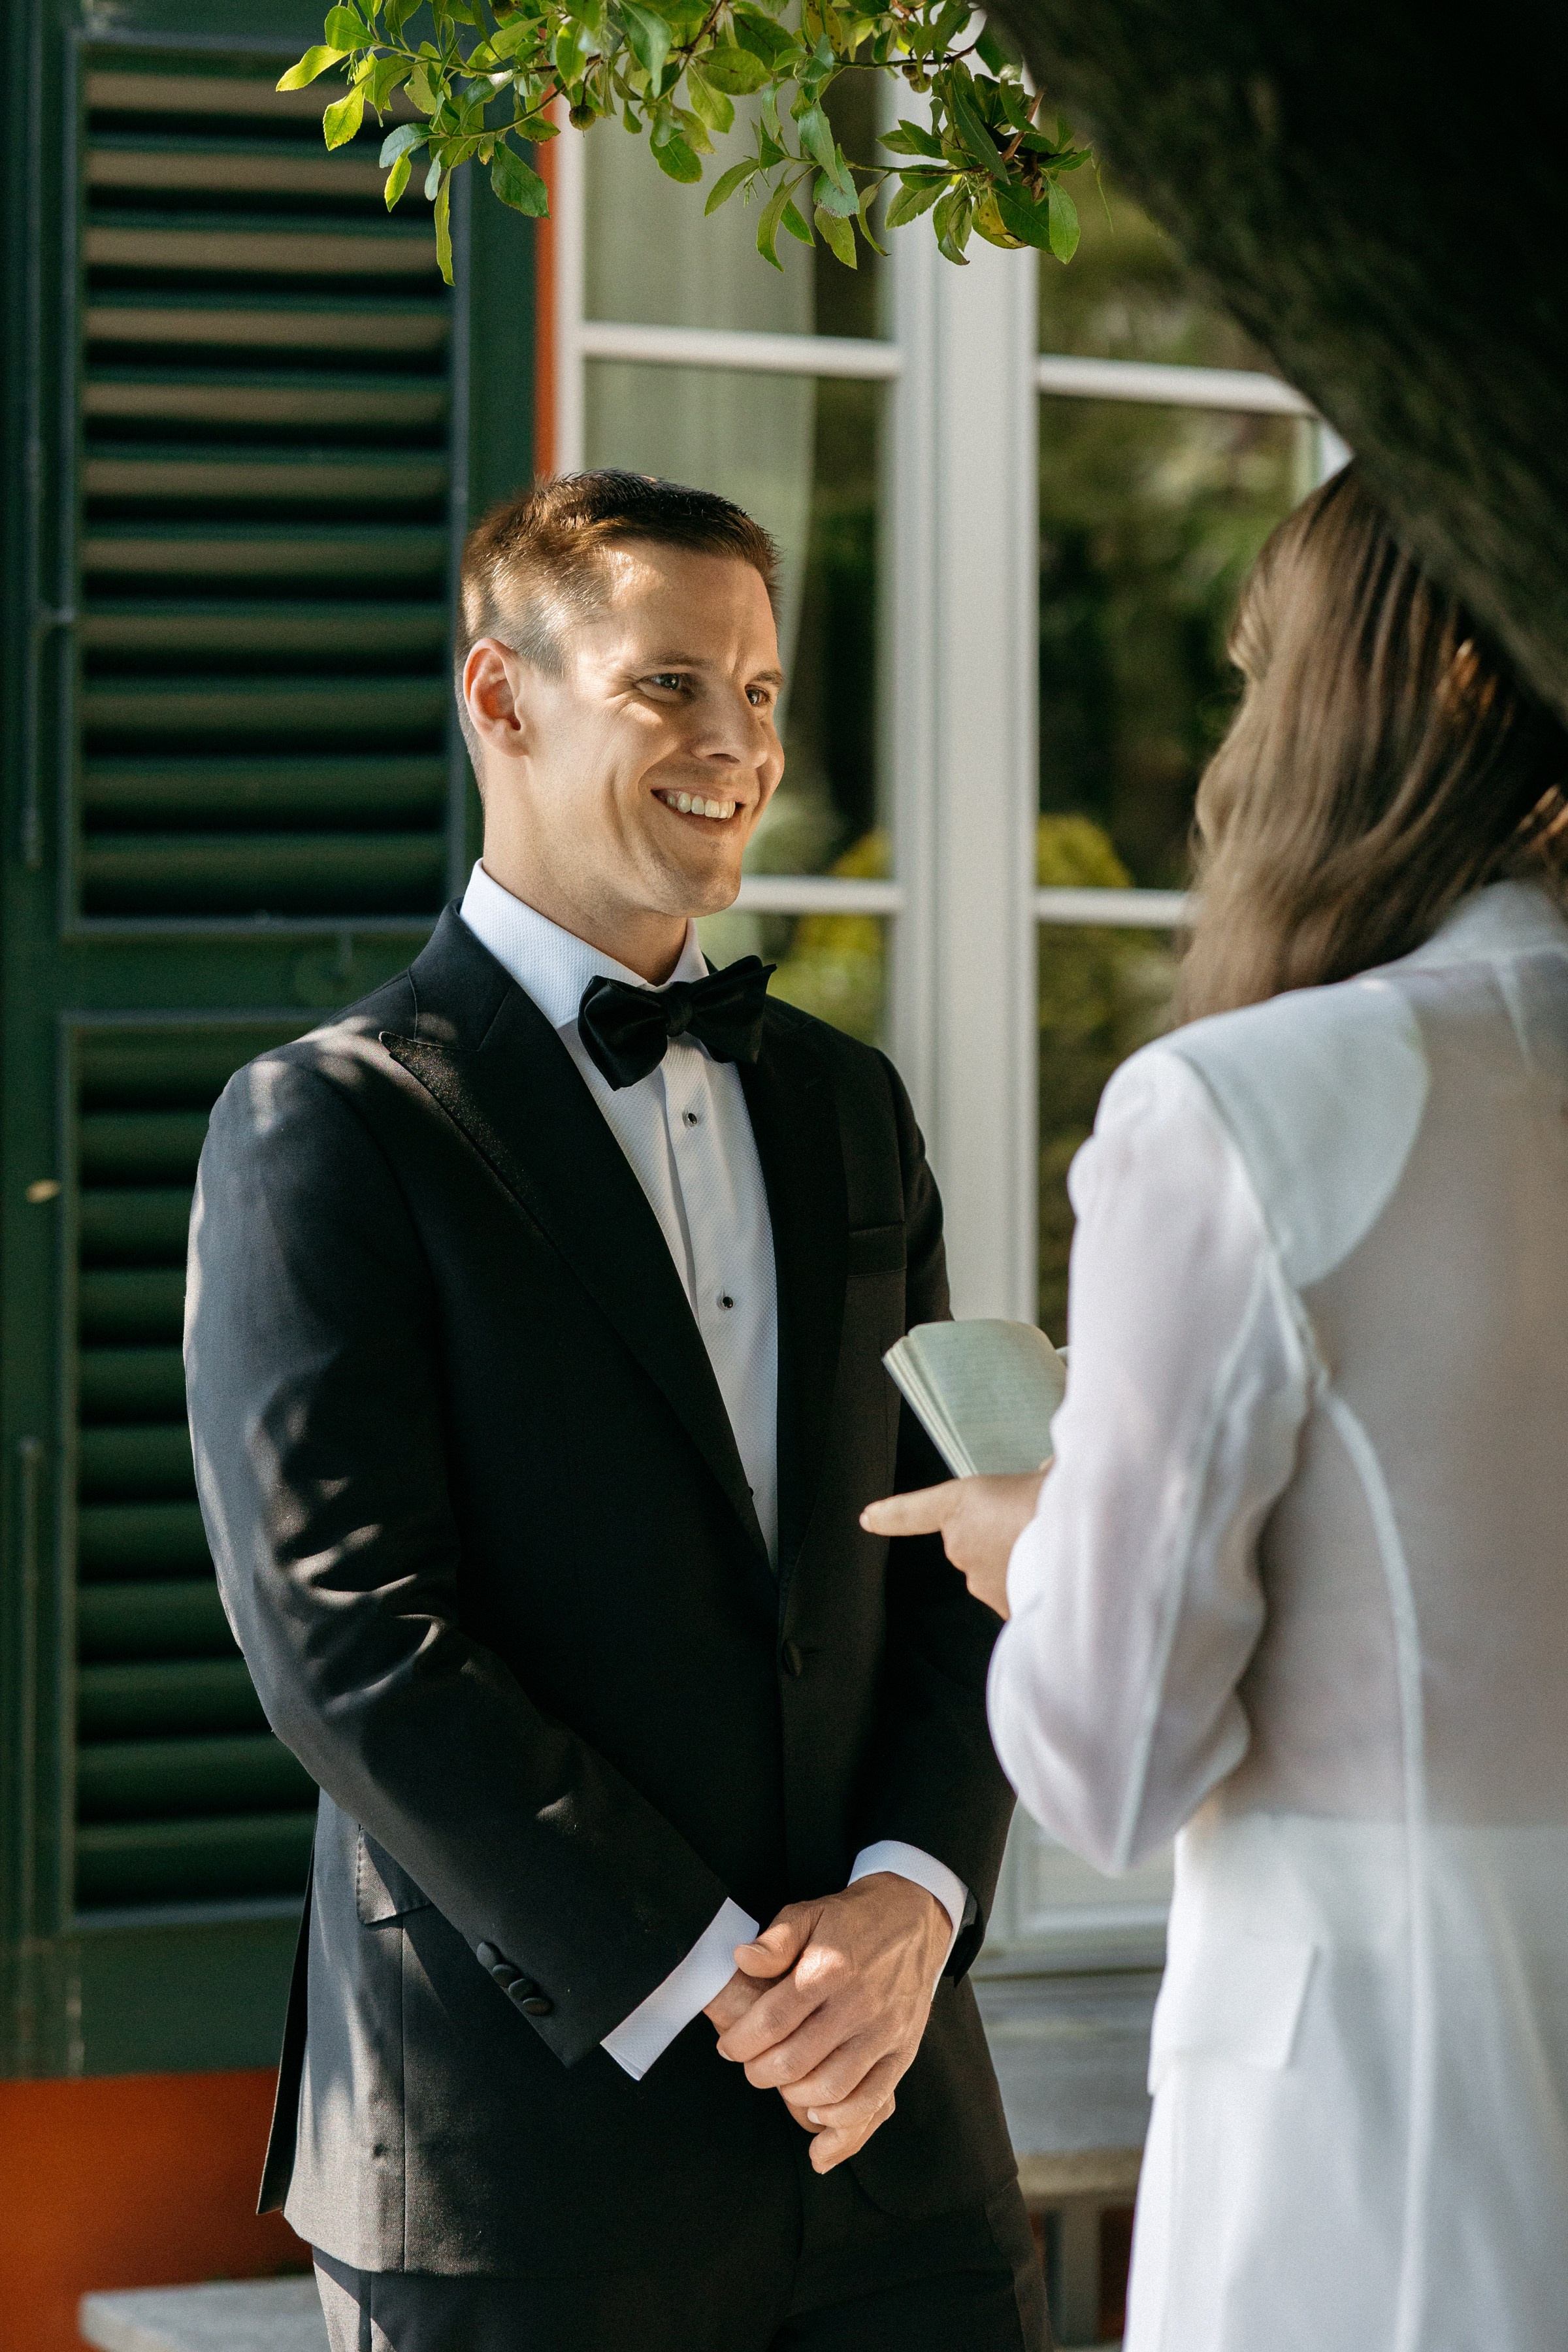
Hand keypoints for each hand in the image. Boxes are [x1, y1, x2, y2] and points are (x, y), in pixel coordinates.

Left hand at [711, 1874, 951, 2172]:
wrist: (914, 1916)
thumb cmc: (855, 1919)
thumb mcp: (809, 1913)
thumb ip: (775, 1940)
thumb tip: (742, 1959)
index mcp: (830, 1968)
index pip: (773, 2020)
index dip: (741, 2042)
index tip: (728, 2048)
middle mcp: (858, 2003)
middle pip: (796, 2060)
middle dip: (760, 2072)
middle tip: (752, 2066)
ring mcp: (884, 2031)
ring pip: (830, 2087)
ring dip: (795, 2095)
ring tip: (782, 2082)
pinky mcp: (904, 2050)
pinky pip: (871, 2099)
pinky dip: (839, 2116)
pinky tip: (818, 2109)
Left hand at [859, 1471, 1046, 1619]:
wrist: (1085, 1550)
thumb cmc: (1063, 1502)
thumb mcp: (1051, 1473)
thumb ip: (1040, 1475)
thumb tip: (1050, 1473)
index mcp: (962, 1503)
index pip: (915, 1511)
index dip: (892, 1514)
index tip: (869, 1519)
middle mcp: (960, 1545)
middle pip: (976, 1540)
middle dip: (1005, 1535)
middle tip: (1041, 1523)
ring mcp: (980, 1583)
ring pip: (1000, 1570)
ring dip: (1022, 1562)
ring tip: (1057, 1548)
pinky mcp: (1004, 1611)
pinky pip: (1016, 1595)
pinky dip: (1035, 1588)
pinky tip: (1062, 1574)